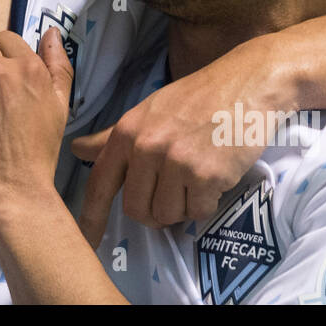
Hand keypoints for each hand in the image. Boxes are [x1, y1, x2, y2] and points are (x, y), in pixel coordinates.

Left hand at [70, 40, 288, 245]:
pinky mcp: (206, 175)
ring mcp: (176, 162)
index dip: (91, 218)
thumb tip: (77, 149)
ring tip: (197, 176)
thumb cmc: (198, 97)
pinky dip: (208, 201)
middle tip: (174, 191)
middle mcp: (146, 147)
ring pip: (168, 214)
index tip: (87, 243)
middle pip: (137, 209)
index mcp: (127, 132)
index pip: (100, 183)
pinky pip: (198, 211)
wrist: (248, 83)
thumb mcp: (149, 111)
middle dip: (155, 210)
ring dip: (184, 206)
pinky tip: (216, 175)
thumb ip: (114, 137)